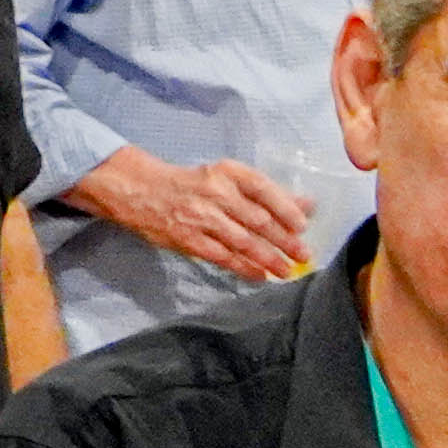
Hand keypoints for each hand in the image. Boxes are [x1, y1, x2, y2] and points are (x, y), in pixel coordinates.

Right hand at [73, 150, 312, 283]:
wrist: (141, 190)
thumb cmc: (191, 184)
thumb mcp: (225, 178)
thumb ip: (265, 193)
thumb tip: (307, 204)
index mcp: (226, 172)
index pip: (263, 188)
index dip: (285, 207)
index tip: (303, 224)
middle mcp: (215, 192)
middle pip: (257, 219)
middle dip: (283, 239)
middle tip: (303, 254)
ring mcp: (201, 217)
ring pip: (242, 241)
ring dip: (268, 258)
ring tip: (287, 270)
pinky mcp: (189, 239)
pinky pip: (223, 256)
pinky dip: (244, 268)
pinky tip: (260, 275)